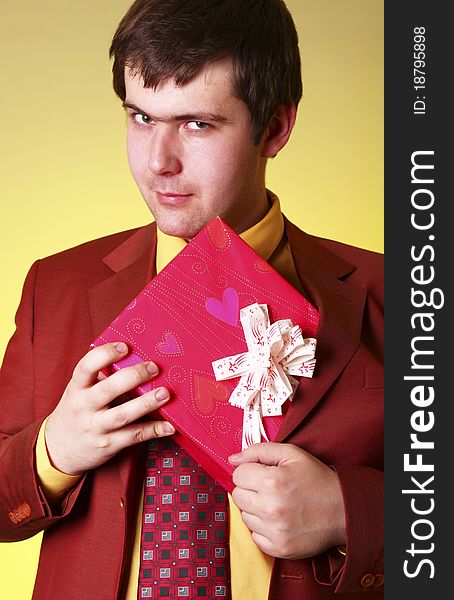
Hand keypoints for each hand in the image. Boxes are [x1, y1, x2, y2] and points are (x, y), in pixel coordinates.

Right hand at [45, 342, 173, 474]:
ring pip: (123, 415)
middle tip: (153, 367)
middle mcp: (84, 407)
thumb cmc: (78, 411)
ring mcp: (96, 427)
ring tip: (165, 393)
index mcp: (77, 388)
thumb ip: (100, 377)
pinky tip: (170, 426)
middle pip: (108, 389)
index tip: (125, 347)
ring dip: (146, 403)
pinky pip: (134, 436)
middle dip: (133, 376)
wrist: (59, 449)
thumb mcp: (79, 391)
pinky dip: (154, 430)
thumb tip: (135, 355)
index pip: (86, 367)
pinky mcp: (109, 445)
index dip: (105, 355)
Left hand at [229, 442, 345, 559]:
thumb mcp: (292, 454)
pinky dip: (263, 528)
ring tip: (277, 503)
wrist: (343, 510)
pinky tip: (280, 519)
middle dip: (250, 489)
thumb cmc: (317, 479)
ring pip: (245, 516)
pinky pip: (254, 536)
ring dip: (256, 509)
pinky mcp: (279, 548)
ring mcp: (274, 531)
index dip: (251, 471)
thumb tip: (233, 459)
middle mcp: (270, 508)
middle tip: (270, 488)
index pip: (238, 475)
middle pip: (238, 496)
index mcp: (272, 481)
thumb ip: (259, 451)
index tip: (264, 473)